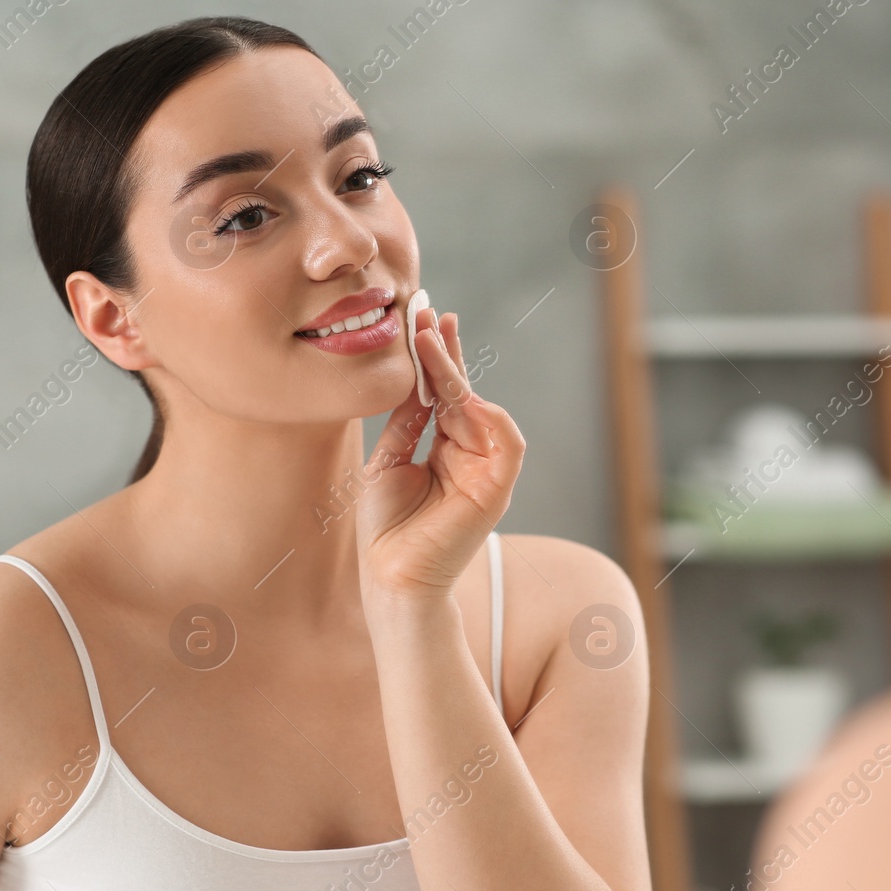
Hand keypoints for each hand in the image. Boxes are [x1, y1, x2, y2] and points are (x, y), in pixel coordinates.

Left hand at [355, 307, 524, 599]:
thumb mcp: (388, 460)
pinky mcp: (496, 489)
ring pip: (480, 408)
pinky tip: (462, 392)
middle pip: (462, 393)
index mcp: (445, 449)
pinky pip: (505, 442)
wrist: (389, 577)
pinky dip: (489, 416)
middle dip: (445, 353)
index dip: (435, 358)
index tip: (420, 319)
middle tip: (428, 314)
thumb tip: (415, 379)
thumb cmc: (385, 528)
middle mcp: (470, 455)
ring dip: (457, 373)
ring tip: (431, 342)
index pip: (445, 394)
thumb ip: (407, 421)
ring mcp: (485, 470)